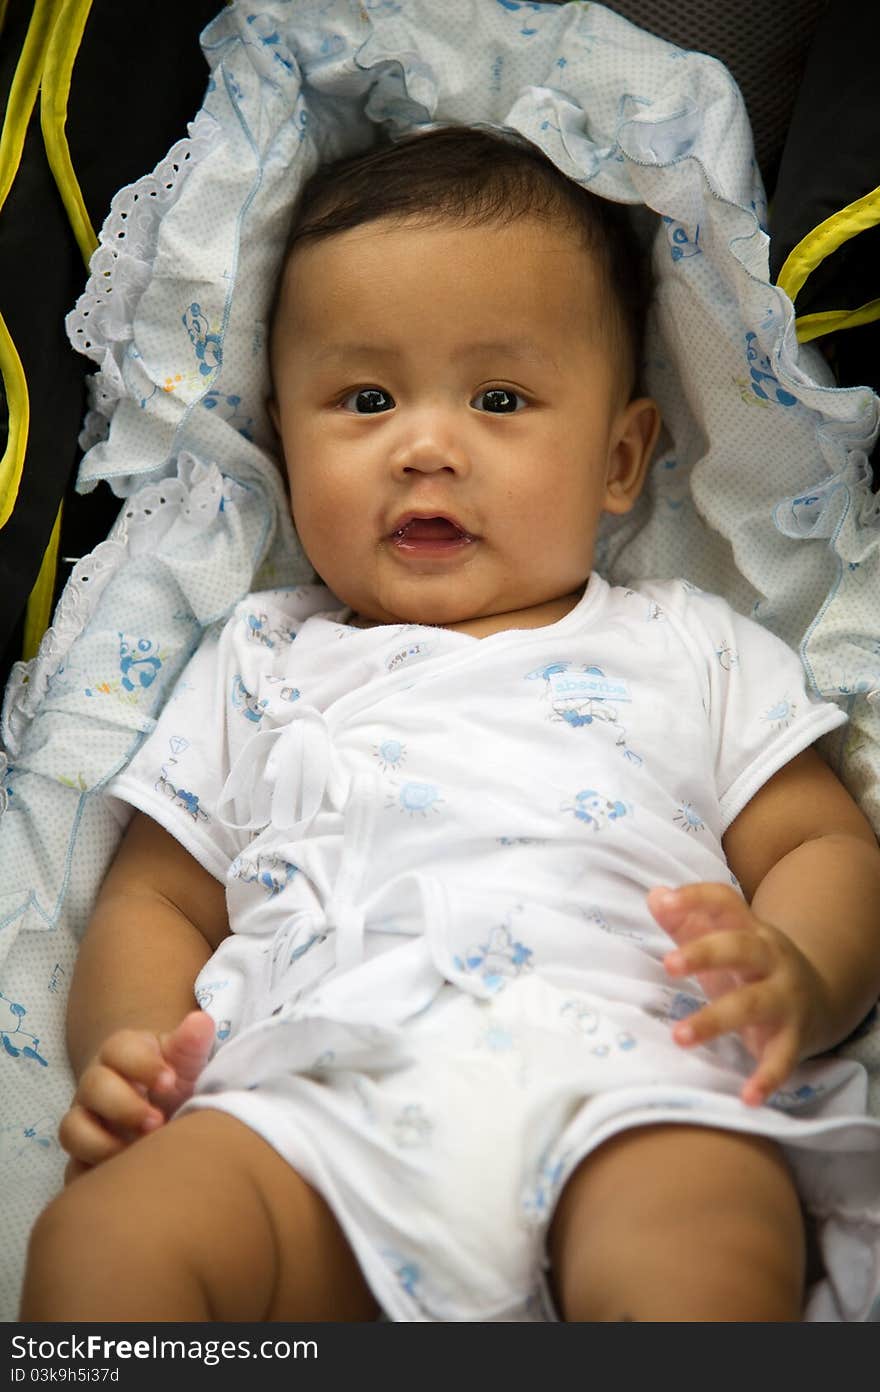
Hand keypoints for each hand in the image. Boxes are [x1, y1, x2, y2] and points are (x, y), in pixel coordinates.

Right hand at [59, 1010, 215, 1182]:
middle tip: (158, 1122)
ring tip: (140, 1153)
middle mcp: (96, 1085)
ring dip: (102, 1144)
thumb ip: (191, 1044)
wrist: (164, 1112)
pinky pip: (72, 1170)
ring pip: (73, 1129)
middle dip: (124, 1106)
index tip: (170, 1081)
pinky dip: (91, 1176)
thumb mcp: (187, 1062)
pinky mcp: (82, 1157)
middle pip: (93, 1087)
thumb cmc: (176, 1082)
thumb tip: (200, 1022)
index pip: (118, 1050)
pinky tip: (123, 1180)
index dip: (141, 1065)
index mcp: (121, 1054)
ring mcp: (85, 1120)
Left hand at [647, 882, 824, 1106]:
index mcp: (749, 929)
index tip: (664, 903)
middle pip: (740, 948)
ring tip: (679, 1037)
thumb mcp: (723, 942)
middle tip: (667, 965)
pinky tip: (746, 1097)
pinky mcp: (794, 1038)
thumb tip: (654, 896)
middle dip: (704, 954)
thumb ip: (687, 921)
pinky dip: (766, 1078)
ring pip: (752, 1004)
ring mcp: (785, 998)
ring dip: (714, 1020)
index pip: (725, 901)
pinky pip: (782, 1058)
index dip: (696, 897)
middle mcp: (771, 959)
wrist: (820, 999)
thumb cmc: (750, 968)